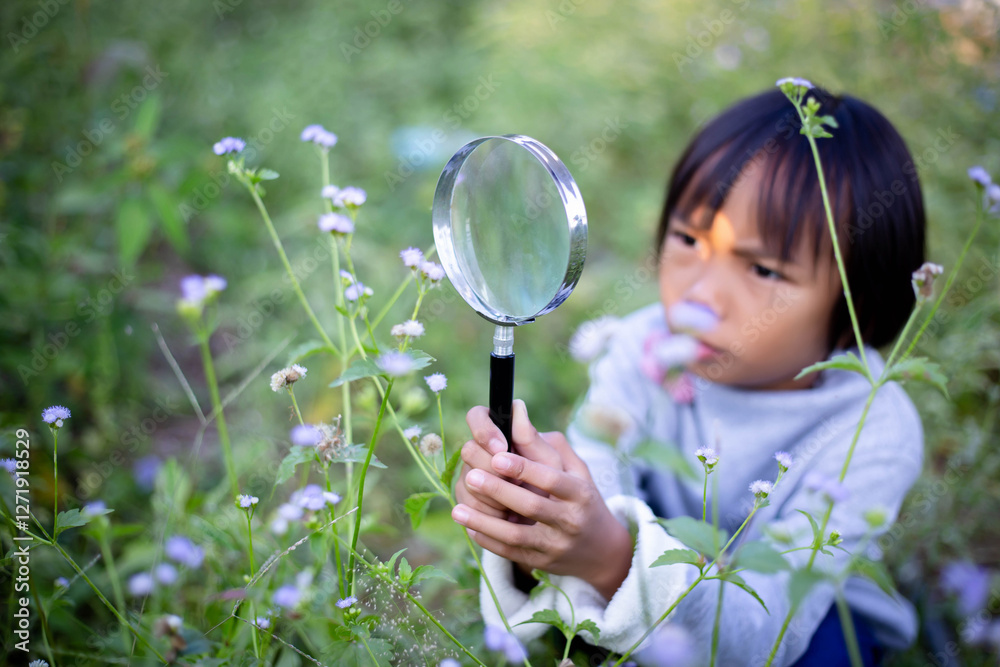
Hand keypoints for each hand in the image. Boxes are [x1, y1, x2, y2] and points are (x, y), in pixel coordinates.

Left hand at [452, 402, 633, 599]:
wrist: (602, 551)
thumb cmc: (582, 498)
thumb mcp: (574, 470)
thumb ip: (542, 444)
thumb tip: (515, 410)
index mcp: (581, 492)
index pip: (551, 479)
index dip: (523, 468)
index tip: (497, 455)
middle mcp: (571, 520)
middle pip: (531, 506)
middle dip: (499, 492)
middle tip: (471, 476)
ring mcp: (556, 545)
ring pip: (517, 536)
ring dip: (484, 522)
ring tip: (457, 509)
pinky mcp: (542, 563)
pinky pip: (511, 553)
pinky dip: (488, 541)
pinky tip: (469, 528)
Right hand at [456, 401, 563, 523]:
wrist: (552, 524)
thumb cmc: (554, 488)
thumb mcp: (550, 465)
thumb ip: (531, 440)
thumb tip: (517, 405)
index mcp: (500, 434)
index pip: (477, 416)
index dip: (484, 430)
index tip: (502, 447)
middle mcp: (480, 452)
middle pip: (469, 450)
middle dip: (491, 469)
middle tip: (518, 484)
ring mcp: (470, 475)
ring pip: (467, 480)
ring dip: (493, 495)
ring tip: (517, 504)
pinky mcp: (466, 500)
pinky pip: (467, 505)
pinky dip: (488, 513)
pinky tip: (506, 518)